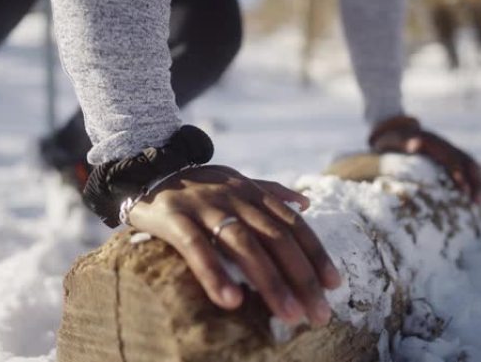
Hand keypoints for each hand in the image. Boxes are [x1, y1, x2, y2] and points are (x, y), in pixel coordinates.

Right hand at [128, 165, 341, 325]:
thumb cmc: (196, 184)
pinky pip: (196, 247)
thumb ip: (270, 190)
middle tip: (319, 314)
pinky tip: (231, 301)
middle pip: (276, 238)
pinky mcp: (174, 218)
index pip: (292, 224)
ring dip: (270, 281)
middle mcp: (234, 196)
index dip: (316, 253)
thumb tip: (307, 201)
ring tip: (289, 314)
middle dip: (302, 277)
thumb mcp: (235, 180)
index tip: (334, 285)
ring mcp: (205, 206)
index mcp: (251, 192)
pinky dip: (215, 273)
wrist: (146, 166)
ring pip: (244, 244)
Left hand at [370, 116, 480, 200]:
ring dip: (477, 183)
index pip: (452, 159)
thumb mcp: (394, 139)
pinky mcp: (450, 157)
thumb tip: (416, 144)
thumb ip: (404, 141)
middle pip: (468, 163)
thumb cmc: (393, 139)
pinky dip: (474, 181)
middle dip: (475, 182)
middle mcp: (446, 146)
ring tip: (478, 203)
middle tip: (476, 202)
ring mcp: (450, 151)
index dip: (459, 174)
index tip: (464, 190)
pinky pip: (467, 168)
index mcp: (435, 143)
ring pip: (471, 166)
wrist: (396, 128)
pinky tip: (475, 196)